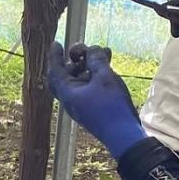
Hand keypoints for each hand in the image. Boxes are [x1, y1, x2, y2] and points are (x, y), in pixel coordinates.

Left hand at [46, 43, 144, 157]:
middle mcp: (71, 100)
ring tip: (104, 53)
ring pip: (80, 80)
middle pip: (66, 75)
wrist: (123, 135)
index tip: (56, 43)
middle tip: (84, 50)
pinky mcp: (92, 109)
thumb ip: (96, 60)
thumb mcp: (104, 77)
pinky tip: (108, 68)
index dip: (55, 56)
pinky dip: (95, 76)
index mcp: (68, 93)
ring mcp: (82, 105)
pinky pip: (89, 88)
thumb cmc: (111, 106)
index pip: (55, 71)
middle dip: (74, 60)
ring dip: (89, 66)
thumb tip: (91, 50)